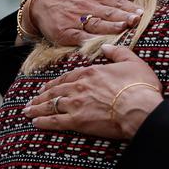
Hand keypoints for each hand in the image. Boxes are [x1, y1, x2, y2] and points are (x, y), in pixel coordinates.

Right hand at [20, 0, 143, 45]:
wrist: (42, 2)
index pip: (117, 2)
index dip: (130, 8)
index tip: (142, 13)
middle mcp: (88, 6)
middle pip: (109, 13)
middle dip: (123, 16)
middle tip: (136, 20)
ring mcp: (77, 20)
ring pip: (97, 24)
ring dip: (111, 27)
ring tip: (124, 29)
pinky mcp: (67, 33)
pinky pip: (81, 38)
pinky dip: (91, 41)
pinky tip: (102, 44)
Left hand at [23, 45, 162, 139]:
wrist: (140, 108)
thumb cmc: (140, 86)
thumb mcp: (132, 62)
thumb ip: (117, 52)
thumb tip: (106, 46)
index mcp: (91, 73)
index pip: (68, 77)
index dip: (56, 82)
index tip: (48, 86)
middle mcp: (79, 87)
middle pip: (55, 91)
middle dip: (42, 95)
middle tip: (32, 100)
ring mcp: (76, 104)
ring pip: (51, 105)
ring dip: (37, 108)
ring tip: (28, 111)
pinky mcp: (77, 121)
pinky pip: (55, 121)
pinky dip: (43, 122)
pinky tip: (35, 123)